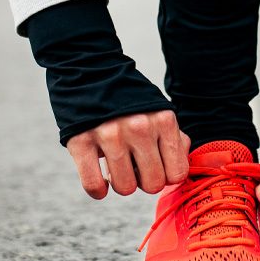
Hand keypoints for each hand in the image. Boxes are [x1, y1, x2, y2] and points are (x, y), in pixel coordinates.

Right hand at [64, 109, 190, 198]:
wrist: (89, 71)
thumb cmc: (128, 100)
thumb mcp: (158, 110)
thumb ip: (173, 138)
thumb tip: (178, 170)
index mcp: (163, 121)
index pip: (177, 174)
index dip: (165, 176)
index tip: (154, 166)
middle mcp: (139, 128)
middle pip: (152, 185)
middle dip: (143, 181)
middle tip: (134, 167)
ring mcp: (109, 134)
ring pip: (125, 188)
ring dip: (120, 183)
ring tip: (116, 167)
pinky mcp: (81, 140)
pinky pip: (94, 185)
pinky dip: (97, 189)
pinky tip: (100, 180)